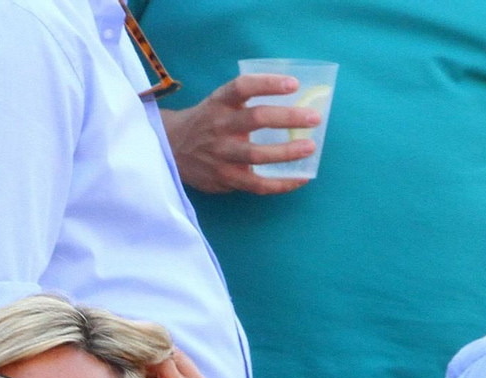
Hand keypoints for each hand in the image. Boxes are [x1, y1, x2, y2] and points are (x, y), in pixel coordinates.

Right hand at [163, 74, 320, 195]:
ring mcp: (220, 155)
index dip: (268, 84)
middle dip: (288, 118)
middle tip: (314, 119)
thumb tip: (296, 101)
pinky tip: (299, 178)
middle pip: (255, 119)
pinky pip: (256, 184)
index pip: (243, 87)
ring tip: (310, 148)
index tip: (294, 84)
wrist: (172, 148)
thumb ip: (246, 102)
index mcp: (219, 103)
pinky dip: (280, 183)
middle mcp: (219, 126)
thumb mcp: (219, 103)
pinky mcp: (224, 178)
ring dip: (286, 152)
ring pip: (256, 155)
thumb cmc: (207, 122)